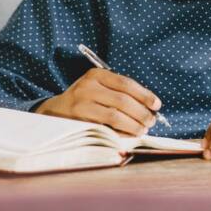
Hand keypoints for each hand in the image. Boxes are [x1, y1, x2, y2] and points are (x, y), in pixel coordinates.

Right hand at [35, 68, 161, 135]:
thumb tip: (150, 107)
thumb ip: (120, 93)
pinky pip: (105, 128)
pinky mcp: (77, 121)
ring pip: (115, 116)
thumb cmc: (85, 100)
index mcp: (96, 75)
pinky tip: (128, 135)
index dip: (144, 95)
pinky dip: (120, 133)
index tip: (157, 105)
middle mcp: (87, 87)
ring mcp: (80, 104)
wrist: (54, 111)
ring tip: (143, 130)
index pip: (126, 83)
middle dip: (141, 113)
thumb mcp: (99, 88)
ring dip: (133, 125)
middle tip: (151, 121)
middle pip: (122, 100)